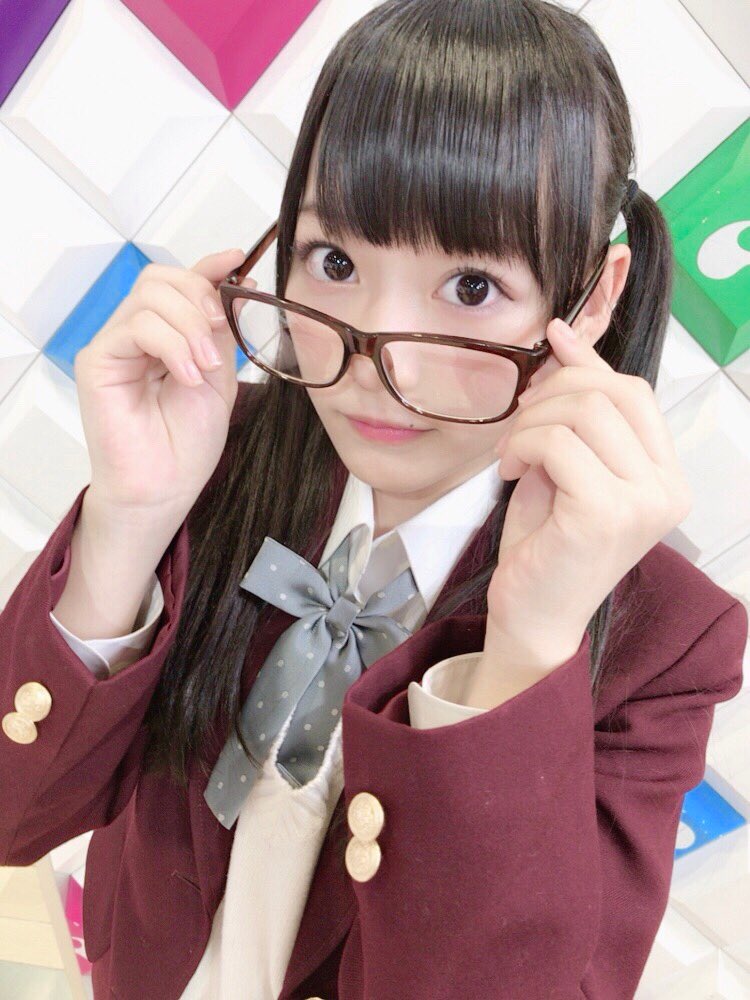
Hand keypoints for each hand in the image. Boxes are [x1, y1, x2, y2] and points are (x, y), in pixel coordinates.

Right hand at [74, 248, 256, 516]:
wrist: (166, 487)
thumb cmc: (186, 443)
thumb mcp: (220, 375)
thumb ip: (220, 331)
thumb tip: (234, 280)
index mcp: (165, 335)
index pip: (178, 282)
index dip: (207, 266)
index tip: (237, 260)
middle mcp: (135, 334)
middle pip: (160, 278)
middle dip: (199, 298)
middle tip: (219, 337)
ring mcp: (114, 345)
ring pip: (150, 297)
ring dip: (190, 328)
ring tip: (205, 369)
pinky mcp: (97, 360)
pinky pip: (136, 326)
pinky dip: (171, 346)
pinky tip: (186, 377)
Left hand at [484, 317, 692, 670]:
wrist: (532, 617)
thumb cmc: (546, 545)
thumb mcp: (565, 463)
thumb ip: (575, 411)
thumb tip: (564, 337)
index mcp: (666, 477)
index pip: (635, 392)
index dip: (586, 365)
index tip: (548, 345)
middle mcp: (667, 489)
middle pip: (613, 393)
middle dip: (552, 393)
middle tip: (517, 423)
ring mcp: (643, 503)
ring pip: (584, 413)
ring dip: (531, 422)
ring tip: (510, 453)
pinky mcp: (606, 514)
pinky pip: (558, 444)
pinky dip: (522, 445)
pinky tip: (509, 472)